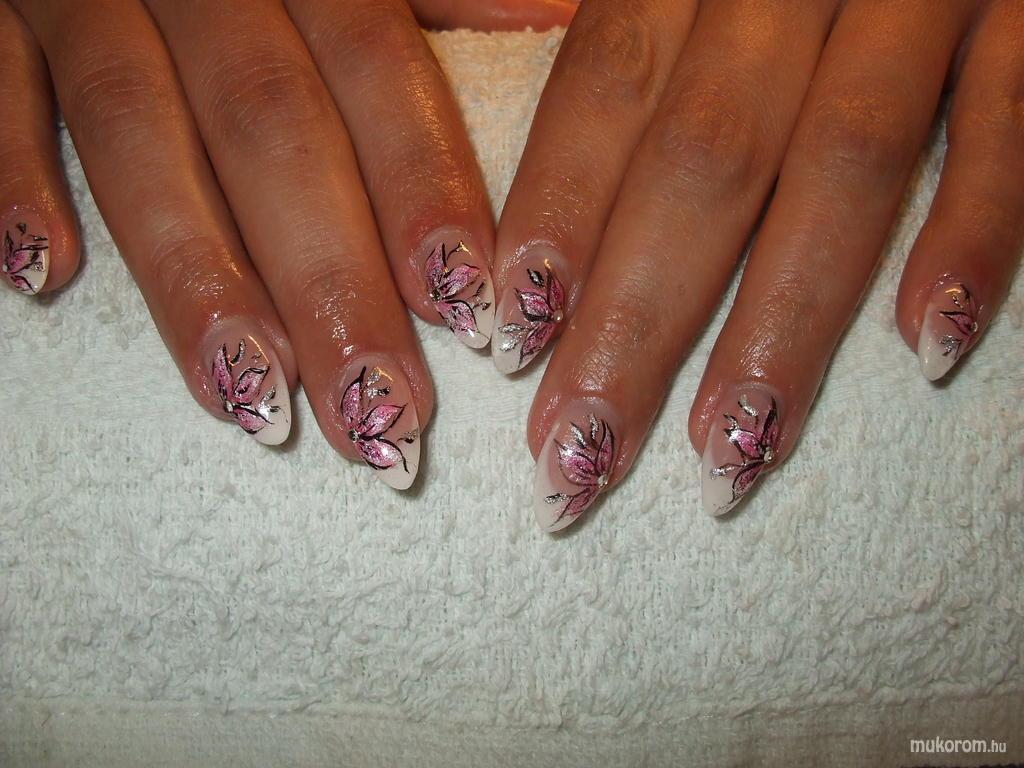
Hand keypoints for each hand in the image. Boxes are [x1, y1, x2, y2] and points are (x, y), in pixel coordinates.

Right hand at [0, 0, 573, 488]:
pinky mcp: (3, 16)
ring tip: (256, 401)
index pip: (375, 69)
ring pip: (135, 135)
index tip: (469, 314)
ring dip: (195, 276)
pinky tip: (43, 278)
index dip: (422, 189)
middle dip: (329, 282)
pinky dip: (12, 177)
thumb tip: (557, 23)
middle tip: (381, 415)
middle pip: (269, 131)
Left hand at [490, 0, 1023, 529]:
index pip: (609, 88)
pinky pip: (1016, 123)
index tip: (508, 343)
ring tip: (726, 458)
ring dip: (783, 323)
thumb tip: (528, 192)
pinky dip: (980, 233)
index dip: (557, 216)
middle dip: (637, 321)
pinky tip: (927, 348)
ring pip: (848, 165)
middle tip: (576, 459)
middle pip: (706, 160)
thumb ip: (626, 27)